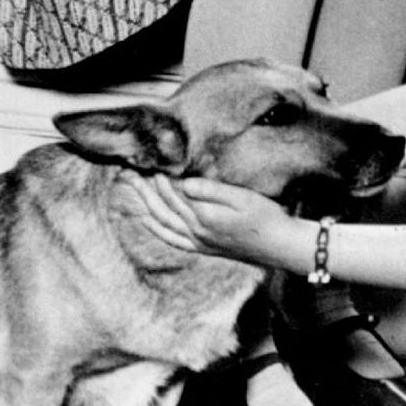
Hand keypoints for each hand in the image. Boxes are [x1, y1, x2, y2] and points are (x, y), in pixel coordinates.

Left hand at [126, 171, 289, 265]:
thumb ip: (212, 191)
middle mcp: (195, 230)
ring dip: (144, 204)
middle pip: (162, 206)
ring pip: (161, 221)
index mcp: (204, 215)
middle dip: (143, 187)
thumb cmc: (265, 217)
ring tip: (131, 187)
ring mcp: (197, 241)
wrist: (278, 246)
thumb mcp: (243, 198)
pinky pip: (171, 238)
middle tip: (127, 170)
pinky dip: (155, 228)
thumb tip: (184, 183)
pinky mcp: (202, 247)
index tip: (144, 158)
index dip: (157, 174)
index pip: (173, 191)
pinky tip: (147, 219)